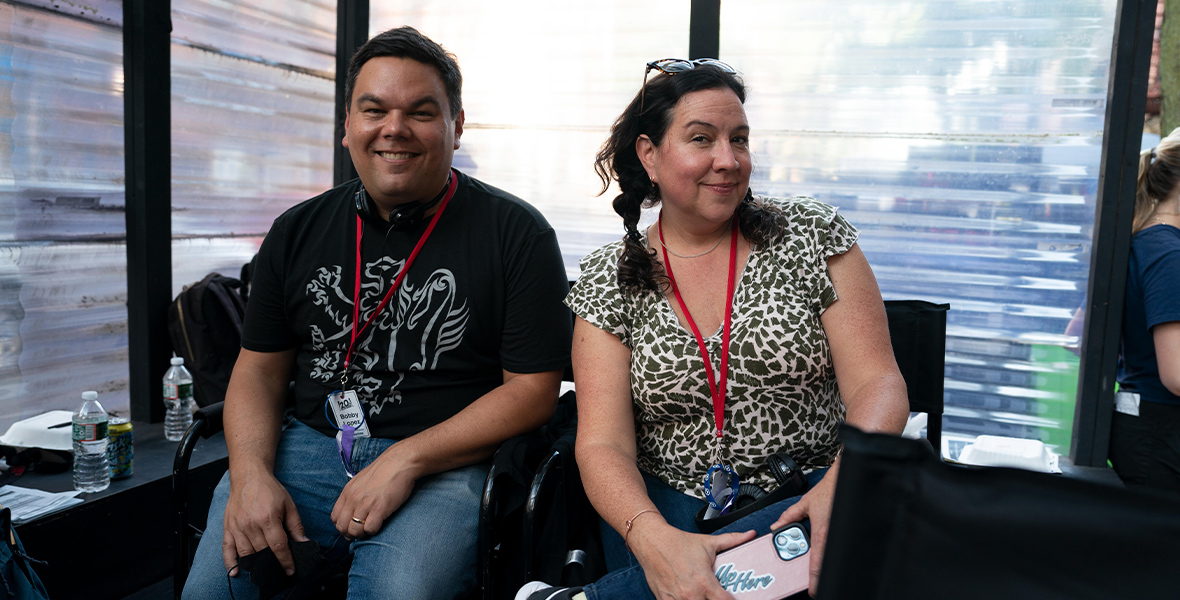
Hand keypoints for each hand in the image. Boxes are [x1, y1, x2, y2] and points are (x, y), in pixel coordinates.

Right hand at [222, 471, 307, 576]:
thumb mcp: (289, 505)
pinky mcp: (228, 528)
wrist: (249, 476)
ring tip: (265, 571)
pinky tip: (235, 572)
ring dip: (255, 565)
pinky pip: (227, 549)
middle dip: (272, 564)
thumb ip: (296, 526)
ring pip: (246, 554)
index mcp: (268, 518)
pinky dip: (230, 562)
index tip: (290, 570)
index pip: (278, 546)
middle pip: (262, 552)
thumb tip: (304, 543)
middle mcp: (251, 525)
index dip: (285, 560)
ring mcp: (237, 527)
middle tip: (280, 571)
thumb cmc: (270, 490)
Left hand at [330, 445, 419, 538]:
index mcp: (348, 492)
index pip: (334, 517)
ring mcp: (365, 504)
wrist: (400, 462)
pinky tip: (380, 523)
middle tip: (361, 531)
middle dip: (350, 533)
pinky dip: (374, 530)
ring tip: (371, 527)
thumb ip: (354, 494)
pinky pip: (370, 529)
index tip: (352, 526)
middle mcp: (353, 498)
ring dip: (362, 534)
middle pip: (342, 527)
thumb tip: (353, 509)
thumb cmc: (385, 471)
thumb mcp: (362, 480)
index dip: (342, 526)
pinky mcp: (379, 508)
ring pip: (354, 531)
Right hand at [630, 519, 756, 599]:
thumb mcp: (708, 542)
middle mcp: (691, 594)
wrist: (651, 541)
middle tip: (716, 595)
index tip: (735, 599)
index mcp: (704, 582)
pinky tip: (688, 597)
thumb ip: (732, 540)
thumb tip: (750, 535)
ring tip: (702, 595)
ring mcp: (676, 599)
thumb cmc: (678, 543)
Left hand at [772, 473, 836, 596]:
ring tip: (822, 565)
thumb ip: (788, 516)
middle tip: (814, 578)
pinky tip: (832, 551)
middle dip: (819, 573)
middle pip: (826, 565)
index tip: (812, 590)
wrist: (848, 480)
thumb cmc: (830, 491)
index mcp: (820, 534)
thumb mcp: (804, 503)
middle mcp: (833, 539)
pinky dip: (836, 553)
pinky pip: (842, 549)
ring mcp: (842, 537)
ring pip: (834, 558)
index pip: (816, 565)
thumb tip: (776, 526)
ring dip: (828, 562)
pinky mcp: (848, 534)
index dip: (815, 582)